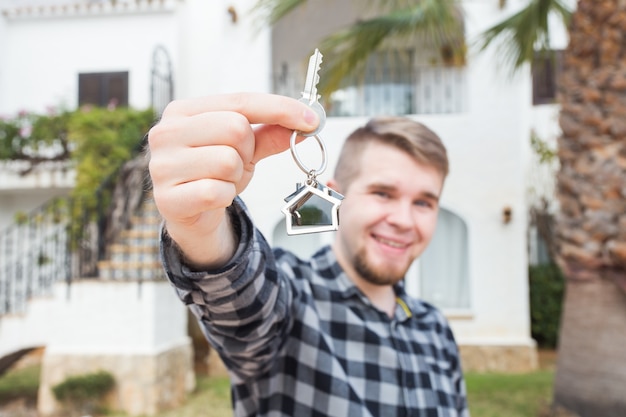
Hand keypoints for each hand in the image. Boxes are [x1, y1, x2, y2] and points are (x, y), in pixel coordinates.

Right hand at [148, 93, 319, 266]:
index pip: (240, 100)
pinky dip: (225, 196)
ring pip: (227, 161)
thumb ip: (271, 133)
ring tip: (222, 181)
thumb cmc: (214, 173)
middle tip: (236, 163)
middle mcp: (165, 133)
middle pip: (235, 128)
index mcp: (182, 112)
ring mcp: (161, 166)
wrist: (191, 216)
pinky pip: (215, 192)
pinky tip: (213, 198)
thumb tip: (307, 122)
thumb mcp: (246, 149)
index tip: (312, 119)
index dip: (280, 108)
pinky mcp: (167, 198)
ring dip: (235, 176)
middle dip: (247, 150)